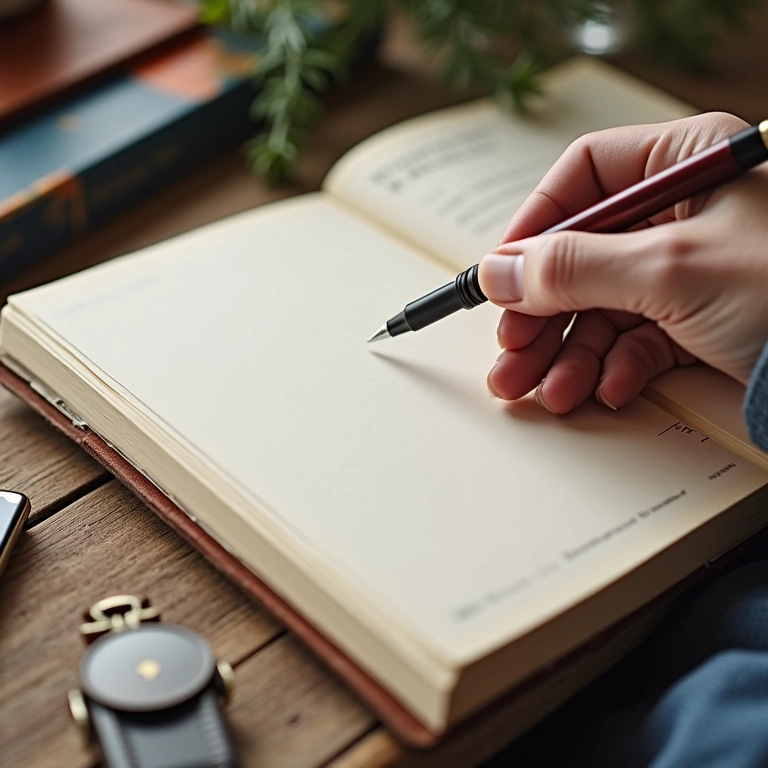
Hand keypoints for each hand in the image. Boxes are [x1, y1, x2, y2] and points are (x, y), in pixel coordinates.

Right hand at [478, 112, 767, 413]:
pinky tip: (604, 392)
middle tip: (509, 355)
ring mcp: (692, 268)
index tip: (499, 274)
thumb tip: (496, 271)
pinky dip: (615, 368)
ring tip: (542, 392)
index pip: (586, 176)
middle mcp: (686, 211)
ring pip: (604, 305)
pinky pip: (638, 338)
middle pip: (585, 253)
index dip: (535, 225)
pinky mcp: (701, 319)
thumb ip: (574, 268)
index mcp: (689, 164)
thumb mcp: (670, 272)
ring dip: (568, 353)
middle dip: (542, 313)